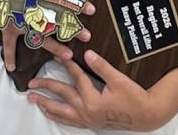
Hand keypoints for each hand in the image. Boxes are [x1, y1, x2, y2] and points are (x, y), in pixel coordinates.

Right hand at [0, 0, 95, 71]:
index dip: (77, 3)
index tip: (90, 10)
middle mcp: (31, 8)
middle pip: (56, 19)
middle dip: (72, 28)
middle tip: (86, 36)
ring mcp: (19, 19)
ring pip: (40, 35)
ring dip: (54, 46)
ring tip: (68, 55)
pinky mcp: (6, 25)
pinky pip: (8, 42)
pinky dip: (10, 54)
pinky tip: (12, 67)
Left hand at [28, 50, 171, 130]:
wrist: (146, 116)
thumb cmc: (134, 98)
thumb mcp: (119, 80)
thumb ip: (102, 67)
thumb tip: (88, 54)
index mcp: (93, 99)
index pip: (76, 78)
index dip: (67, 65)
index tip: (58, 56)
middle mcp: (87, 111)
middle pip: (62, 96)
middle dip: (46, 88)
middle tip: (31, 83)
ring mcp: (87, 119)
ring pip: (61, 111)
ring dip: (46, 105)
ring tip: (33, 100)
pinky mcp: (91, 123)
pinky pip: (69, 121)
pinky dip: (57, 116)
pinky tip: (50, 113)